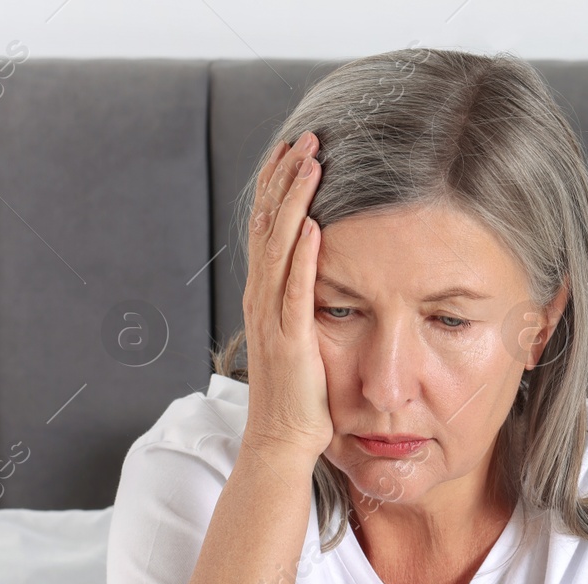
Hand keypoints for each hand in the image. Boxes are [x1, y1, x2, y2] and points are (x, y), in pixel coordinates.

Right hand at [239, 130, 332, 464]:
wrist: (281, 442)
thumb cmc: (299, 395)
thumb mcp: (302, 335)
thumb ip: (307, 302)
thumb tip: (326, 271)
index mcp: (265, 295)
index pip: (268, 227)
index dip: (277, 185)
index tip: (295, 148)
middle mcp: (262, 299)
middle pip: (267, 224)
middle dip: (285, 177)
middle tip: (306, 137)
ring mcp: (272, 319)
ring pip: (279, 247)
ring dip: (294, 201)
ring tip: (312, 162)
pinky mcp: (289, 341)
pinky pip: (295, 291)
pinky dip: (303, 256)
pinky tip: (314, 224)